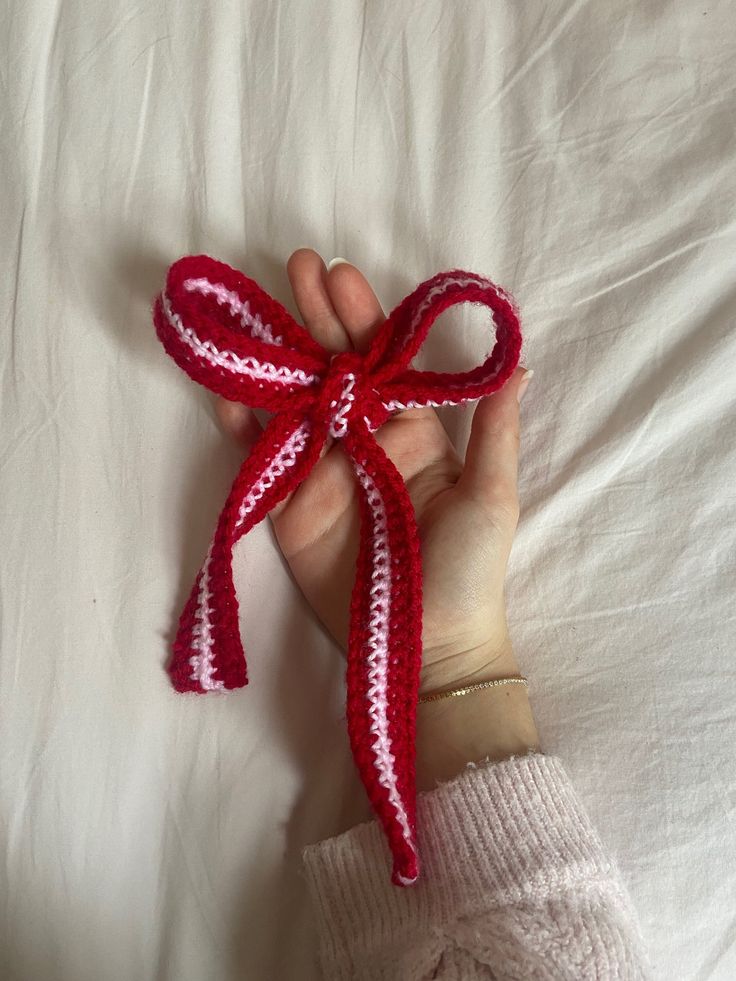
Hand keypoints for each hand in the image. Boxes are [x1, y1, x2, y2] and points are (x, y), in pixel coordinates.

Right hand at [215, 249, 531, 696]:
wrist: (429, 647)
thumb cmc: (470, 570)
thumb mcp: (492, 495)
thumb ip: (494, 429)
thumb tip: (518, 360)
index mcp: (414, 432)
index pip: (384, 363)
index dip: (363, 319)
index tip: (342, 275)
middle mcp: (365, 443)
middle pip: (334, 370)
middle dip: (315, 320)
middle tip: (295, 267)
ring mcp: (324, 473)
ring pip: (293, 404)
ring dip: (274, 360)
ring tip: (253, 317)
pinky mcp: (291, 509)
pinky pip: (264, 459)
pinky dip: (244, 428)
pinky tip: (230, 394)